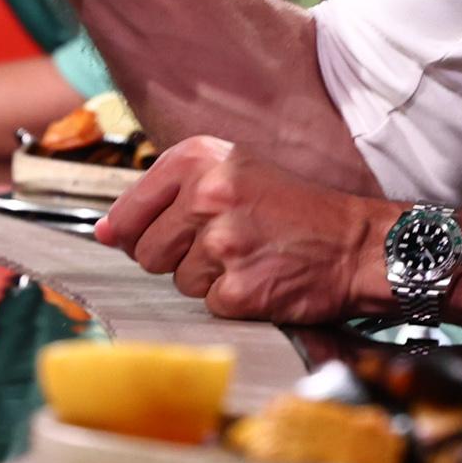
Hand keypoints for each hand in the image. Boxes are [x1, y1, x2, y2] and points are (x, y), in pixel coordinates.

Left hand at [93, 139, 379, 323]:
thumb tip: (105, 232)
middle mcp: (207, 194)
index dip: (133, 232)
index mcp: (199, 158)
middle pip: (145, 251)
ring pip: (176, 281)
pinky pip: (208, 304)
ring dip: (207, 280)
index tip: (147, 237)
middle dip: (176, 258)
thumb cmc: (294, 211)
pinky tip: (260, 279)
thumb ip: (166, 196)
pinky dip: (232, 300)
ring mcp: (222, 242)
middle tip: (223, 246)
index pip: (129, 209)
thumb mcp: (234, 174)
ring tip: (248, 258)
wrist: (356, 244)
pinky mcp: (238, 286)